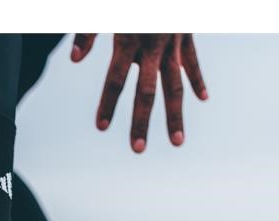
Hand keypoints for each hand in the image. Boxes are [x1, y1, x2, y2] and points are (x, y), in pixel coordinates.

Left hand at [71, 34, 207, 152]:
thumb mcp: (102, 5)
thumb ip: (87, 30)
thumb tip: (76, 60)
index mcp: (130, 37)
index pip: (116, 79)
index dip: (108, 104)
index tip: (102, 127)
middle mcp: (154, 45)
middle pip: (147, 91)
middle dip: (142, 121)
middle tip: (137, 149)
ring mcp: (174, 41)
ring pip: (176, 84)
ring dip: (176, 114)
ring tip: (177, 142)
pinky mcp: (186, 33)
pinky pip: (193, 61)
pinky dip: (197, 79)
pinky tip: (203, 99)